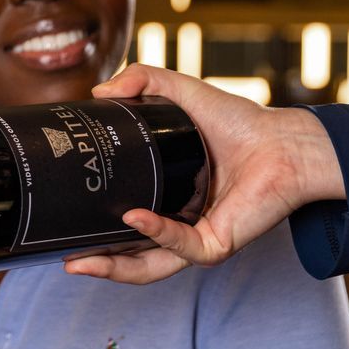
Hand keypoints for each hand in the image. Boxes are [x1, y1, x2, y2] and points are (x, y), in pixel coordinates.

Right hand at [63, 66, 345, 282]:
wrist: (285, 141)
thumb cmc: (243, 125)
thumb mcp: (182, 94)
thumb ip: (143, 81)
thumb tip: (100, 91)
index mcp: (166, 200)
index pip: (122, 223)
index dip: (92, 226)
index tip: (63, 221)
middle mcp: (179, 226)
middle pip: (128, 256)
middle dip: (93, 262)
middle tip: (62, 259)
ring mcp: (198, 239)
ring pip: (148, 267)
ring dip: (112, 267)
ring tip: (79, 262)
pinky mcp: (218, 244)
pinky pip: (180, 246)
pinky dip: (155, 234)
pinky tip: (134, 218)